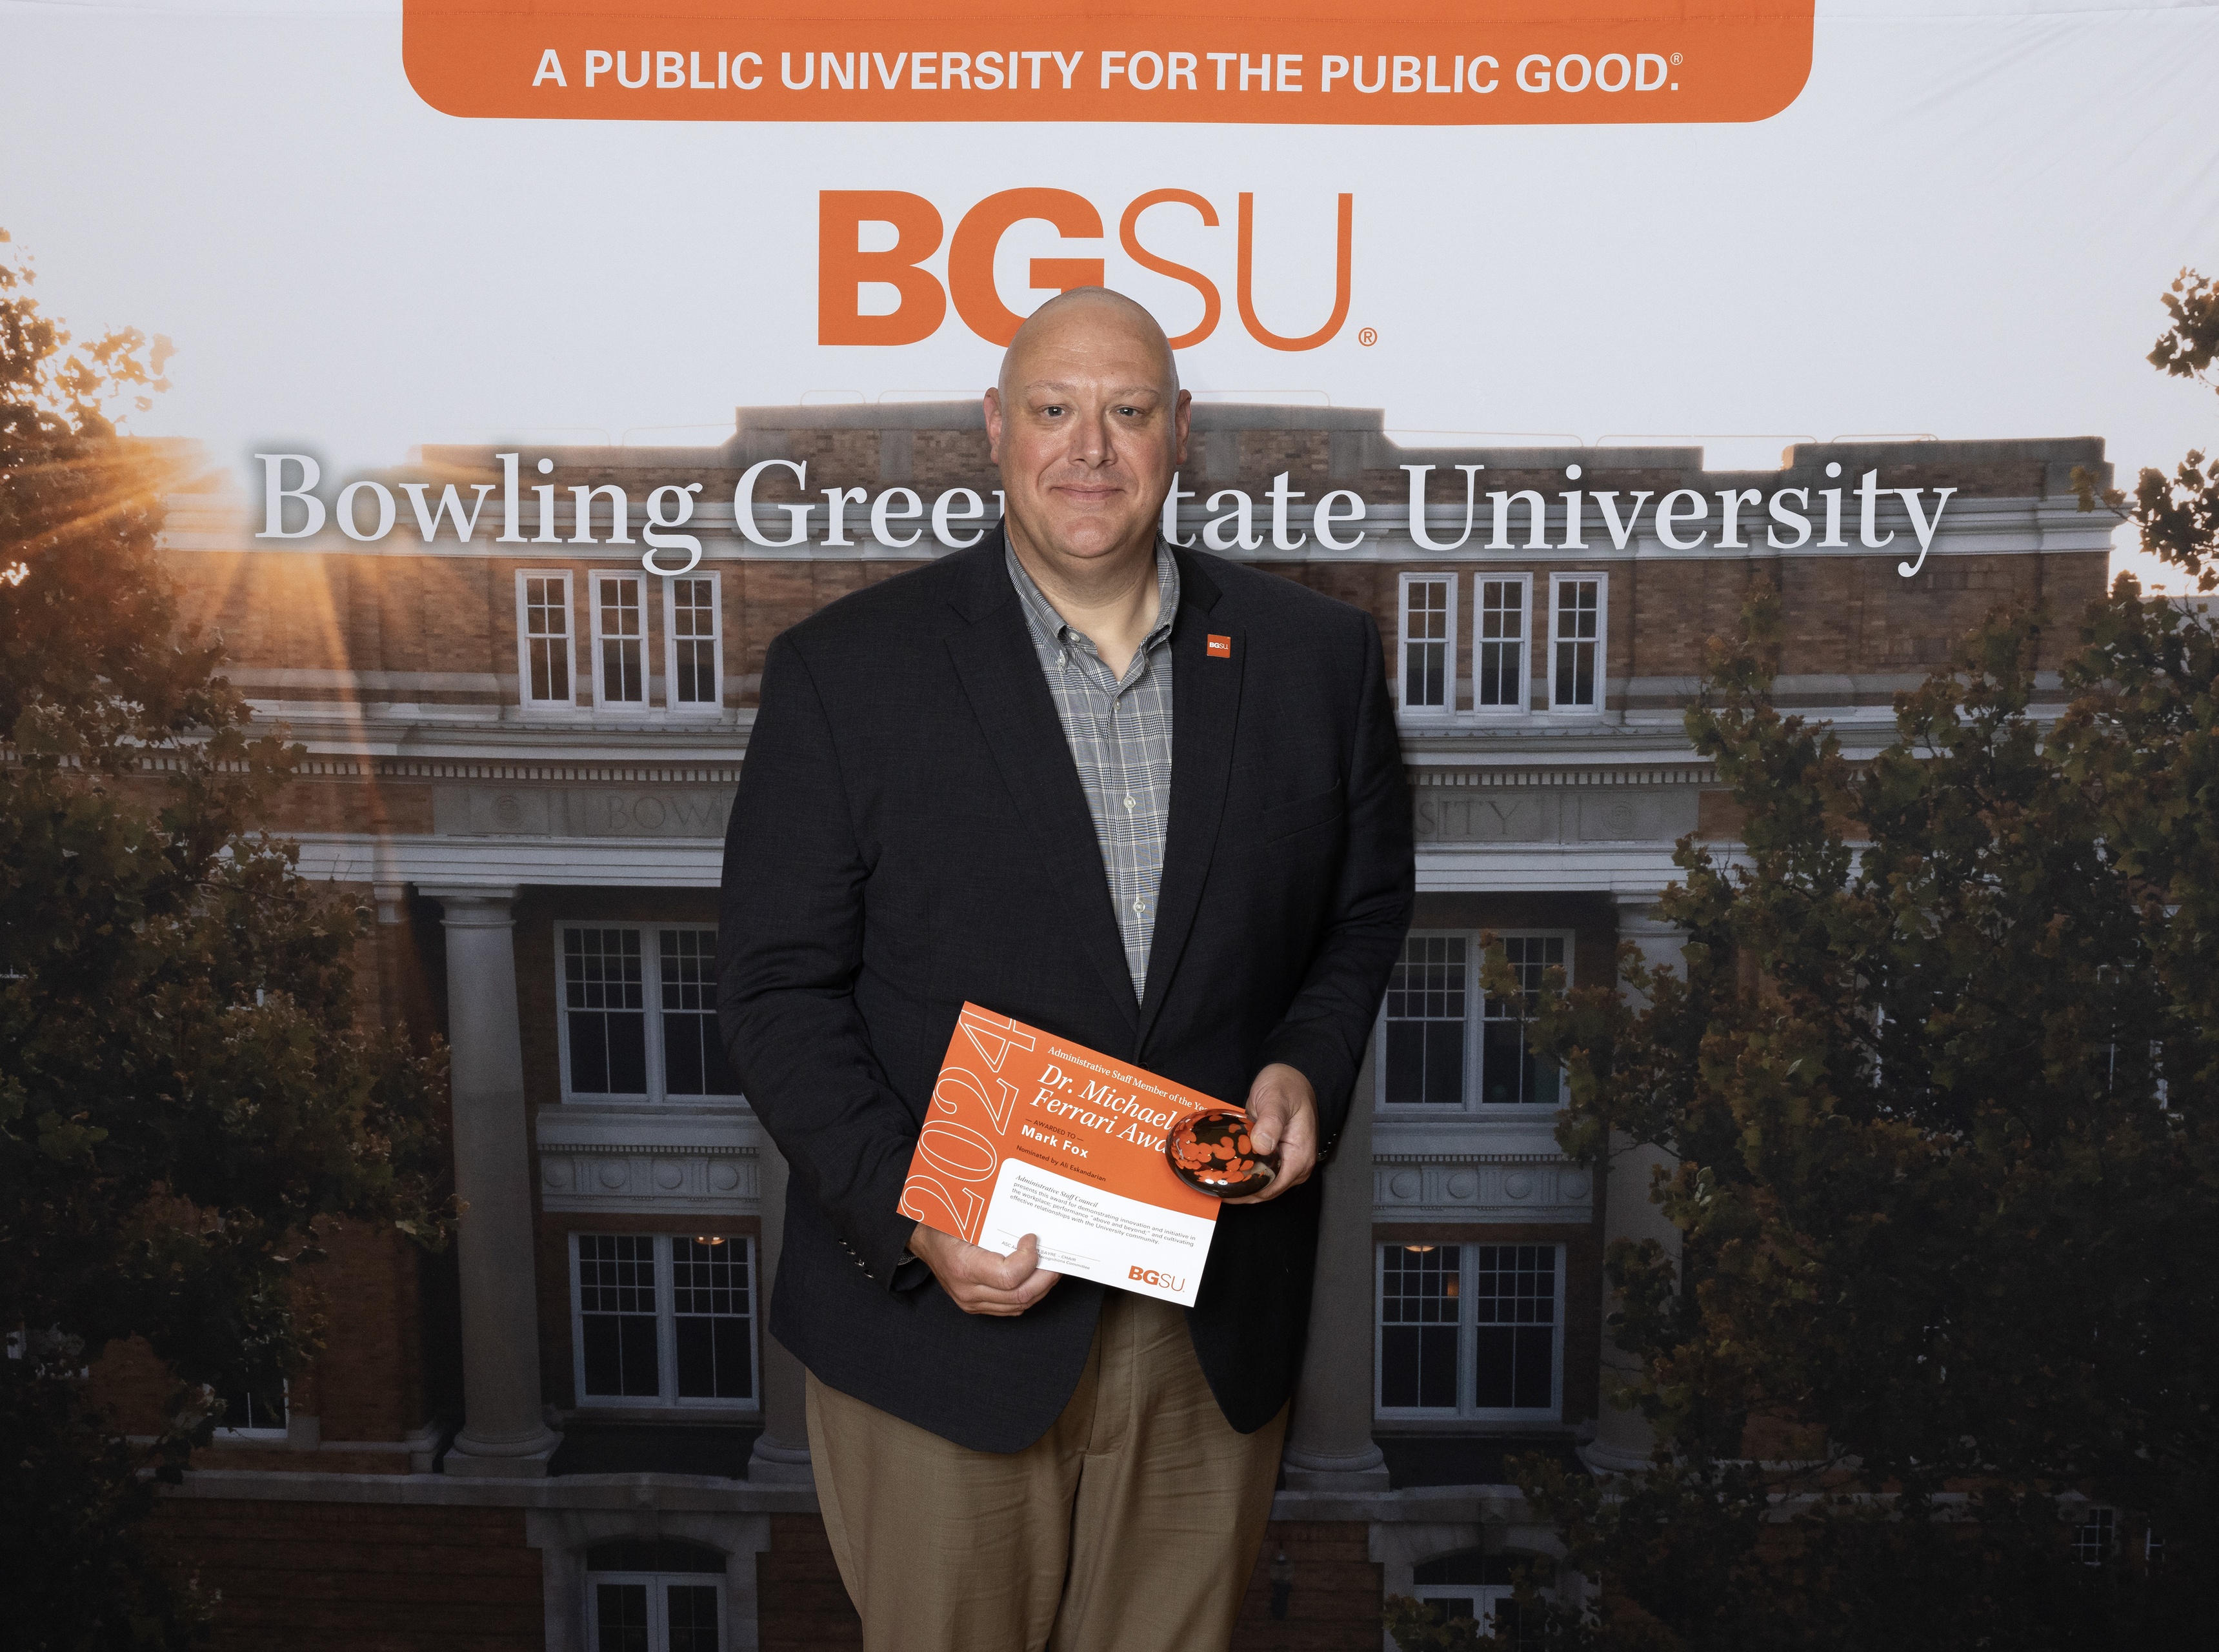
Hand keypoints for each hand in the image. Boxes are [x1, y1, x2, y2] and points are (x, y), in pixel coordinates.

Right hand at [909, 1223, 1060, 1315]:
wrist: (924, 1242)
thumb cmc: (944, 1225)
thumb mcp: (966, 1217)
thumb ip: (997, 1223)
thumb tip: (1030, 1223)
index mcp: (964, 1267)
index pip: (1009, 1276)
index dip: (1029, 1260)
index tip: (1033, 1239)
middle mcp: (968, 1291)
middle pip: (1019, 1295)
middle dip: (1045, 1277)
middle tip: (1056, 1258)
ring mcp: (971, 1303)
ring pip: (1018, 1305)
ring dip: (1040, 1287)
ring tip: (1051, 1268)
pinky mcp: (975, 1306)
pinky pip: (1010, 1308)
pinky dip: (1028, 1295)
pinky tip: (1036, 1279)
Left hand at [1225, 1062, 1317, 1204]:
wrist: (1291, 1077)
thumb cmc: (1287, 1086)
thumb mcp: (1276, 1099)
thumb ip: (1270, 1122)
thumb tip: (1261, 1146)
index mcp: (1299, 1156)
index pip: (1271, 1187)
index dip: (1246, 1192)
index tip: (1223, 1188)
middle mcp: (1295, 1165)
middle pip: (1265, 1190)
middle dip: (1240, 1191)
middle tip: (1213, 1183)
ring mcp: (1285, 1162)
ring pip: (1261, 1184)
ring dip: (1240, 1183)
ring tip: (1215, 1179)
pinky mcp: (1275, 1156)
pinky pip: (1259, 1172)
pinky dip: (1243, 1173)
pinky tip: (1226, 1170)